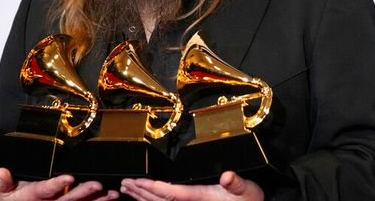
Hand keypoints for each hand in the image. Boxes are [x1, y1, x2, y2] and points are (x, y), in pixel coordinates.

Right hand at [0, 168, 118, 200]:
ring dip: (98, 200)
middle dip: (84, 193)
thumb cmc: (15, 199)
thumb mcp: (5, 192)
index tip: (69, 177)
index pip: (47, 190)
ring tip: (112, 194)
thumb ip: (5, 182)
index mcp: (35, 196)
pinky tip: (112, 199)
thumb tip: (2, 171)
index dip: (57, 184)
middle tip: (97, 184)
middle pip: (69, 200)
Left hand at [120, 171, 263, 200]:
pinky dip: (152, 200)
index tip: (138, 182)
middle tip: (123, 183)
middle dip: (140, 192)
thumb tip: (228, 176)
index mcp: (201, 197)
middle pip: (160, 200)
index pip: (171, 194)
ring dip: (142, 197)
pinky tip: (142, 197)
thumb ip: (237, 183)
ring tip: (127, 189)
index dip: (153, 188)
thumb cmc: (250, 200)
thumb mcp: (247, 190)